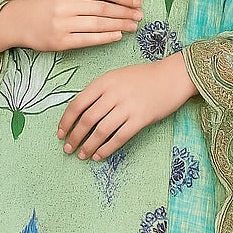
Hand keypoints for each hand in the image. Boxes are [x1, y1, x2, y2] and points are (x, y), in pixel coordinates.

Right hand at [12, 0, 142, 51]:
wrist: (18, 21)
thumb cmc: (45, 6)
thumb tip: (116, 1)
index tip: (136, 1)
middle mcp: (65, 5)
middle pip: (103, 8)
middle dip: (125, 12)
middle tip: (139, 16)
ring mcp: (62, 24)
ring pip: (98, 24)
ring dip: (119, 25)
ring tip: (133, 26)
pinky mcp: (60, 41)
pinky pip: (88, 39)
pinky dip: (105, 37)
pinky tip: (117, 36)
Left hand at [57, 53, 196, 159]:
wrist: (172, 76)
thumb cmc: (143, 78)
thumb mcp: (116, 77)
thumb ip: (99, 92)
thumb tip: (81, 114)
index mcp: (104, 81)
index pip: (77, 104)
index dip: (66, 121)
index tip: (60, 133)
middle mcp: (113, 93)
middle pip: (87, 120)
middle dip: (74, 137)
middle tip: (67, 148)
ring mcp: (128, 106)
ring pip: (101, 131)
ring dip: (88, 146)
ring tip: (82, 155)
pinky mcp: (141, 119)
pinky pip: (119, 137)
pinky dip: (106, 148)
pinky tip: (99, 155)